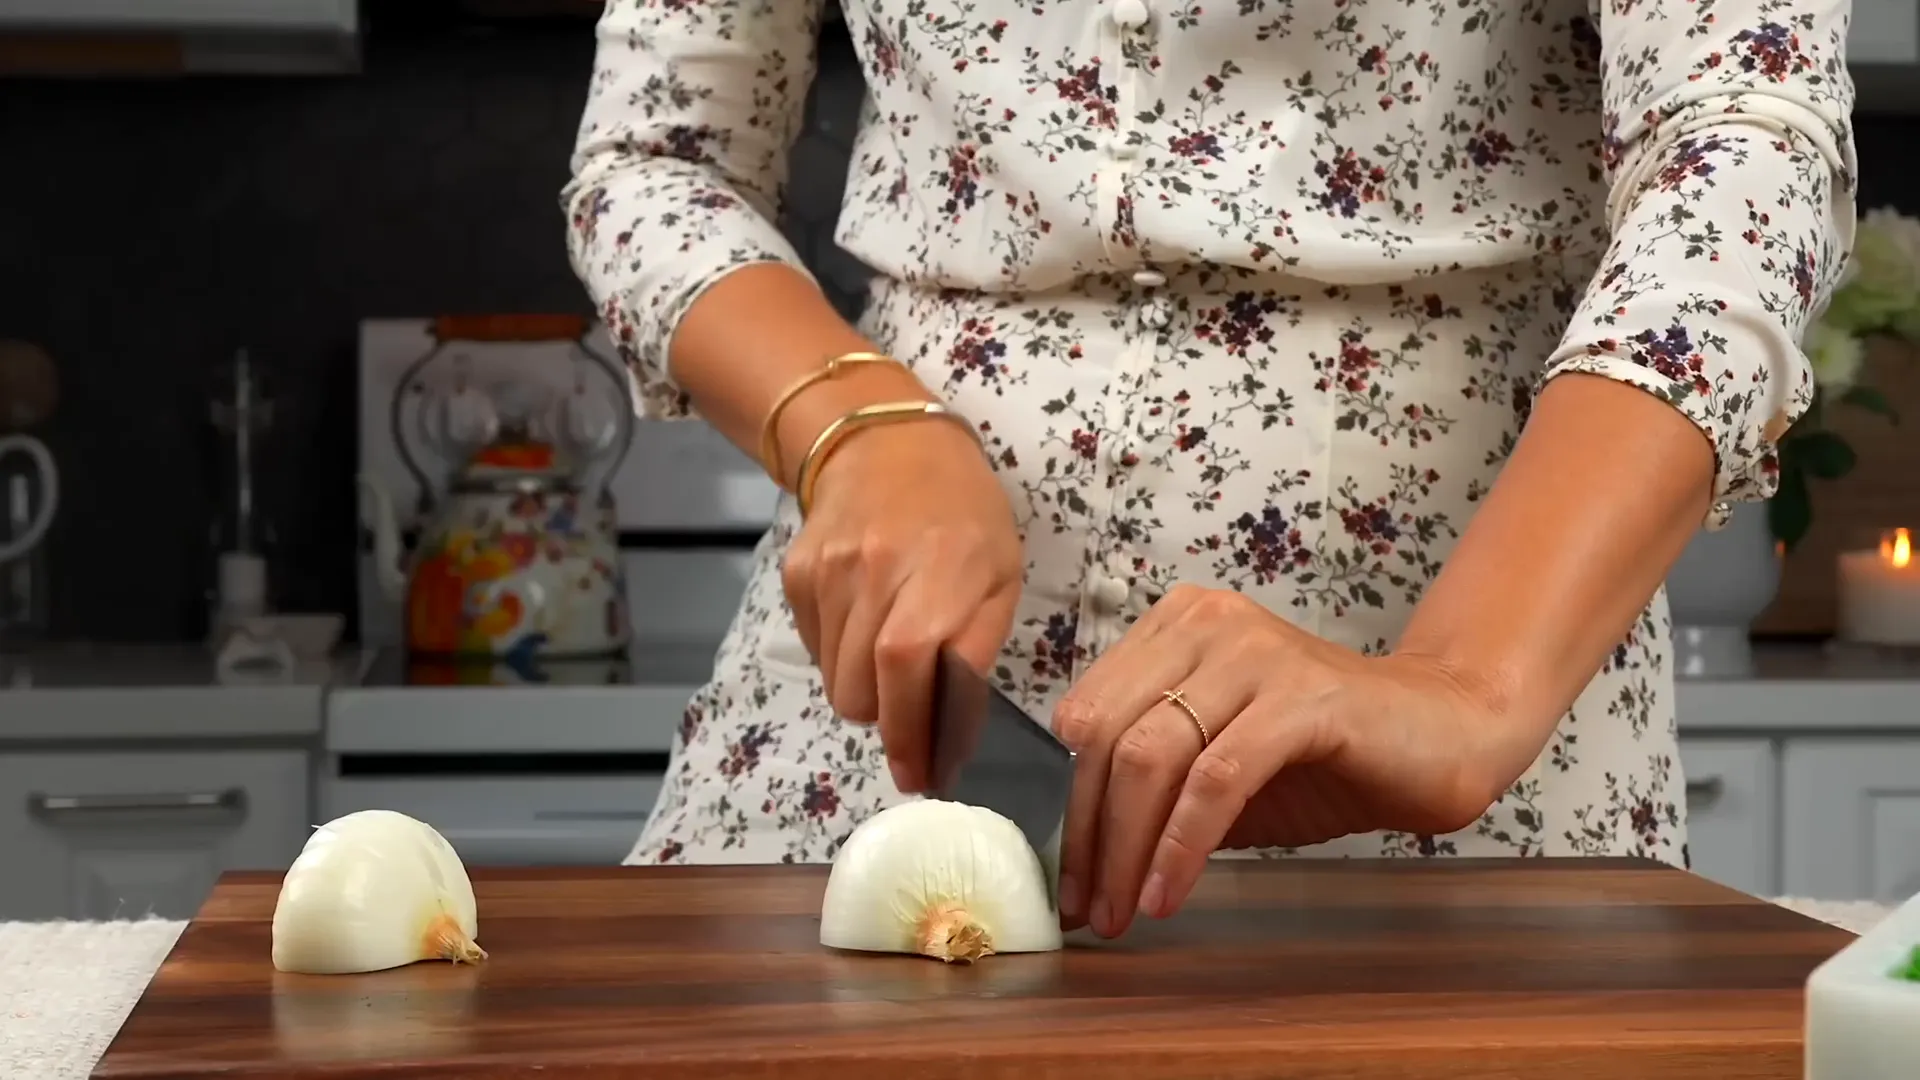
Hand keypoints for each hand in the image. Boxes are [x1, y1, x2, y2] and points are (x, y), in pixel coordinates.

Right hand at [781, 417, 1022, 792]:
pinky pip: (815, 650)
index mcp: (938, 570)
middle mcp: (874, 570)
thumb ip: (976, 648)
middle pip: (860, 690)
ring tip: (892, 655)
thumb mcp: (999, 575)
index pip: (906, 667)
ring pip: (834, 680)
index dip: (910, 731)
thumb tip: (952, 730)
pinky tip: (865, 622)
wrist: (886, 445)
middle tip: (913, 713)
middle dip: (889, 722)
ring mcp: (827, 572)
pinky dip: (840, 658)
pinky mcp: (796, 575)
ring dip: (865, 691)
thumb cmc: (963, 515)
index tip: (920, 775)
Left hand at [1050, 584, 1518, 937]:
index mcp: (1174, 628)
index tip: (1066, 878)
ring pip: (1152, 756)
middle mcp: (1206, 625)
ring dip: (1127, 848)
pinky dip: (1182, 844)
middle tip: (1088, 909)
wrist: (1446, 733)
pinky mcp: (1303, 697)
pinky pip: (1216, 778)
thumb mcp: (1217, 767)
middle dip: (1088, 835)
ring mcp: (1254, 654)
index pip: (1087, 715)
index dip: (1065, 802)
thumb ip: (1153, 788)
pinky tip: (1169, 892)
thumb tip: (1081, 855)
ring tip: (1124, 913)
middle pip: (1107, 736)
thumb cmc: (1325, 756)